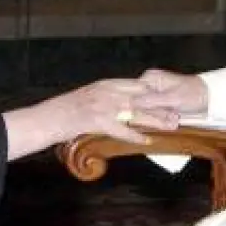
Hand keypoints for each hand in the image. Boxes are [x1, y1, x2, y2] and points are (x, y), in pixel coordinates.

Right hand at [6, 78, 179, 156]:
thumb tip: (122, 102)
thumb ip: (106, 97)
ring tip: (171, 126)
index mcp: (105, 84)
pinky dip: (135, 135)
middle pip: (141, 98)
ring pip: (136, 112)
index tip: (170, 99)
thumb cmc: (65, 110)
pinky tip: (147, 141)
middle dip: (161, 106)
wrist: (46, 118)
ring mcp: (102, 106)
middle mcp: (106, 92)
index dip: (155, 93)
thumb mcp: (88, 97)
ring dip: (155, 120)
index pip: (137, 86)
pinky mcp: (97, 121)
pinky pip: (121, 129)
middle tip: (178, 113)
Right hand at [132, 68, 207, 115]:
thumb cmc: (193, 94)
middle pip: (141, 105)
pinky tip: (175, 120)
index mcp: (149, 78)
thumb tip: (130, 102)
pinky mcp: (161, 103)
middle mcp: (149, 84)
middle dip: (155, 115)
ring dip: (161, 119)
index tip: (150, 116)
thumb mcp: (172, 98)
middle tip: (171, 118)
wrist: (210, 97)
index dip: (139, 109)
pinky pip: (157, 113)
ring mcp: (155, 94)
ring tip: (175, 119)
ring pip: (149, 111)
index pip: (134, 95)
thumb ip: (151, 101)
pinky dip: (165, 119)